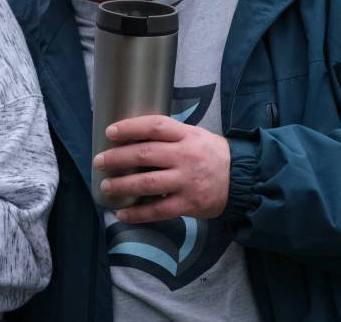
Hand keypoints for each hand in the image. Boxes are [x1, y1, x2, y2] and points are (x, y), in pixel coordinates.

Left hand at [93, 115, 229, 222]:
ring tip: (106, 186)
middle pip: (145, 154)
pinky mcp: (189, 204)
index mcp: (186, 135)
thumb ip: (169, 135)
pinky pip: (158, 211)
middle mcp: (185, 156)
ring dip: (122, 185)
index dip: (130, 127)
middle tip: (99, 161)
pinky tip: (122, 214)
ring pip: (148, 183)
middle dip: (117, 158)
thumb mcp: (194, 135)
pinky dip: (138, 214)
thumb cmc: (211, 154)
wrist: (241, 179)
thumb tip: (132, 135)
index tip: (110, 132)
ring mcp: (187, 181)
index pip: (155, 126)